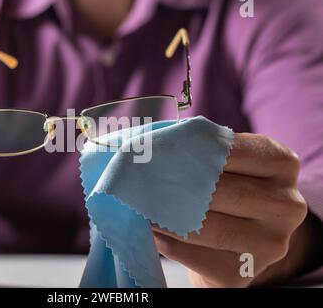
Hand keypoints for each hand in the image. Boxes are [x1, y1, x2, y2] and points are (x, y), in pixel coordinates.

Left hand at [152, 133, 314, 286]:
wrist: (240, 242)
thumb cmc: (227, 191)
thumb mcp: (227, 162)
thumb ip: (202, 150)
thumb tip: (151, 149)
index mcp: (282, 164)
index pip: (228, 150)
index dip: (186, 150)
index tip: (154, 150)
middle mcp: (286, 205)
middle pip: (217, 190)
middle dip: (172, 184)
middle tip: (139, 179)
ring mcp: (269, 244)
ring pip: (204, 226)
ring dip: (164, 215)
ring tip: (139, 205)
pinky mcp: (242, 275)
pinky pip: (194, 256)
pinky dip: (167, 242)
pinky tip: (153, 232)